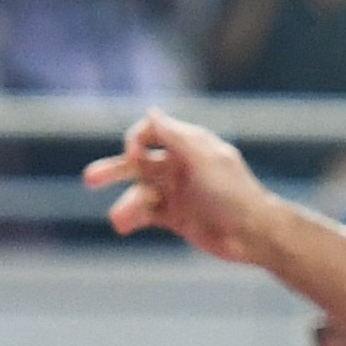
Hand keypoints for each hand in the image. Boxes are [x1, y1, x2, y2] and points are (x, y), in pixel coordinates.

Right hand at [86, 106, 267, 263]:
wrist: (255, 234)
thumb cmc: (235, 193)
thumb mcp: (205, 160)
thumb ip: (176, 137)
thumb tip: (151, 111)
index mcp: (189, 145)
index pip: (153, 131)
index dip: (138, 138)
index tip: (135, 152)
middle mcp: (179, 166)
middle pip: (138, 162)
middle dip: (114, 169)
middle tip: (90, 178)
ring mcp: (176, 192)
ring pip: (140, 192)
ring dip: (126, 204)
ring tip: (118, 219)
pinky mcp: (175, 217)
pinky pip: (146, 214)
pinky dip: (133, 219)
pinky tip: (122, 226)